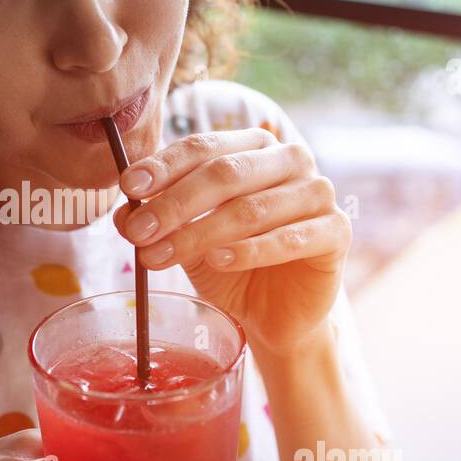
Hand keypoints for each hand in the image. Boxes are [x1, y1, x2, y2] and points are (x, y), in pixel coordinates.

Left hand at [113, 127, 351, 360]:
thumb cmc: (232, 265)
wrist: (276, 314)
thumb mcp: (185, 239)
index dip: (164, 165)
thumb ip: (158, 220)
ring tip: (160, 257)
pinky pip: (289, 238)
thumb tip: (124, 212)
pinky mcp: (336, 232)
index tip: (128, 187)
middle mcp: (291, 159)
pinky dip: (248, 250)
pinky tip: (217, 260)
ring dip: (199, 233)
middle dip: (174, 203)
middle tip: (137, 231)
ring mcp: (318, 192)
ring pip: (251, 208)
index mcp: (254, 146)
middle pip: (225, 173)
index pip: (204, 146)